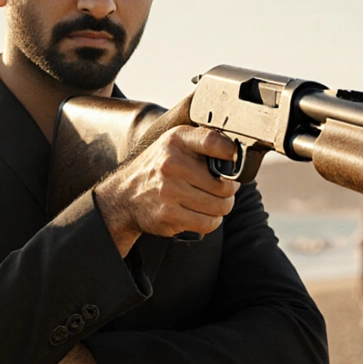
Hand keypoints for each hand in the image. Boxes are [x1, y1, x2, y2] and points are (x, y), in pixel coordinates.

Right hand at [95, 126, 240, 255]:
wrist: (124, 196)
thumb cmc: (157, 169)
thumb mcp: (174, 144)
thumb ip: (203, 142)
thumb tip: (238, 152)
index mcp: (176, 141)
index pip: (214, 142)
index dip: (232, 153)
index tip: (237, 161)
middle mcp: (172, 164)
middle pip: (225, 185)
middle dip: (229, 190)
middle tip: (221, 189)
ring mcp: (170, 191)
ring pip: (220, 206)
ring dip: (221, 207)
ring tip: (211, 202)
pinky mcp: (170, 216)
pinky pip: (209, 223)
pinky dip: (211, 221)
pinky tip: (202, 214)